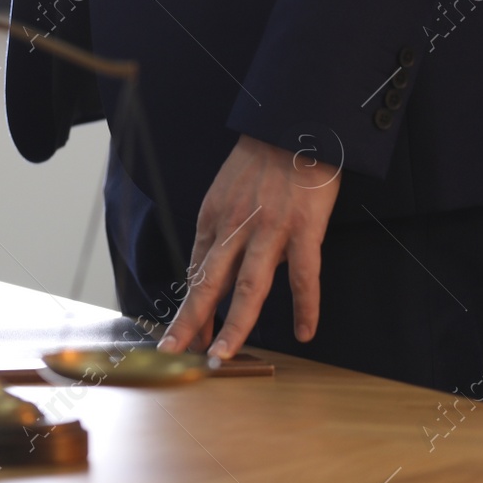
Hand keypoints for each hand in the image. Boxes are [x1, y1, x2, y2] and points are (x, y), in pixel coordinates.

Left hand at [158, 134, 340, 358]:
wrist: (293, 129)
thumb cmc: (259, 162)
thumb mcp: (223, 192)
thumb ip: (218, 230)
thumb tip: (211, 268)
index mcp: (212, 218)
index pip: (196, 272)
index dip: (190, 306)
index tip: (182, 334)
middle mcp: (234, 228)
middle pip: (209, 283)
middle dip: (190, 321)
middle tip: (177, 351)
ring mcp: (269, 231)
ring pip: (248, 287)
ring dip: (234, 324)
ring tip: (224, 354)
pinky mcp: (304, 230)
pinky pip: (303, 277)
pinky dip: (305, 307)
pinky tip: (304, 332)